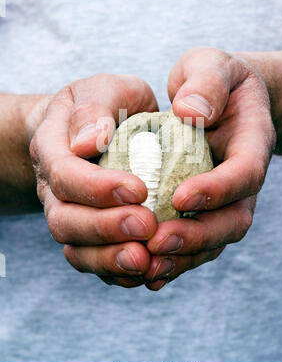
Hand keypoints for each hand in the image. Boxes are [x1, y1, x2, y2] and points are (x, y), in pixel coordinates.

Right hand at [30, 73, 159, 287]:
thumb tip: (87, 142)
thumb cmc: (105, 106)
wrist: (95, 131)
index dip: (96, 188)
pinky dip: (118, 271)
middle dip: (105, 228)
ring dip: (110, 259)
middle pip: (64, 220)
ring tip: (146, 261)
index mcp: (52, 148)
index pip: (64, 173)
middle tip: (148, 227)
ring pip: (76, 249)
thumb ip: (95, 108)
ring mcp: (70, 214)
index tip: (139, 189)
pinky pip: (94, 261)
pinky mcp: (89, 234)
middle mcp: (54, 188)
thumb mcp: (103, 89)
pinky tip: (148, 271)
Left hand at [144, 47, 275, 290]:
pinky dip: (172, 260)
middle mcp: (242, 179)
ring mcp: (225, 199)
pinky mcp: (205, 211)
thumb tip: (188, 112)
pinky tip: (143, 270)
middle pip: (234, 220)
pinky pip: (195, 243)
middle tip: (157, 242)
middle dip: (198, 236)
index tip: (182, 196)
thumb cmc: (213, 79)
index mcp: (251, 142)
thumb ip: (206, 83)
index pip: (245, 172)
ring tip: (145, 265)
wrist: (220, 100)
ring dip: (182, 258)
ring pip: (213, 241)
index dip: (219, 189)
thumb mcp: (211, 65)